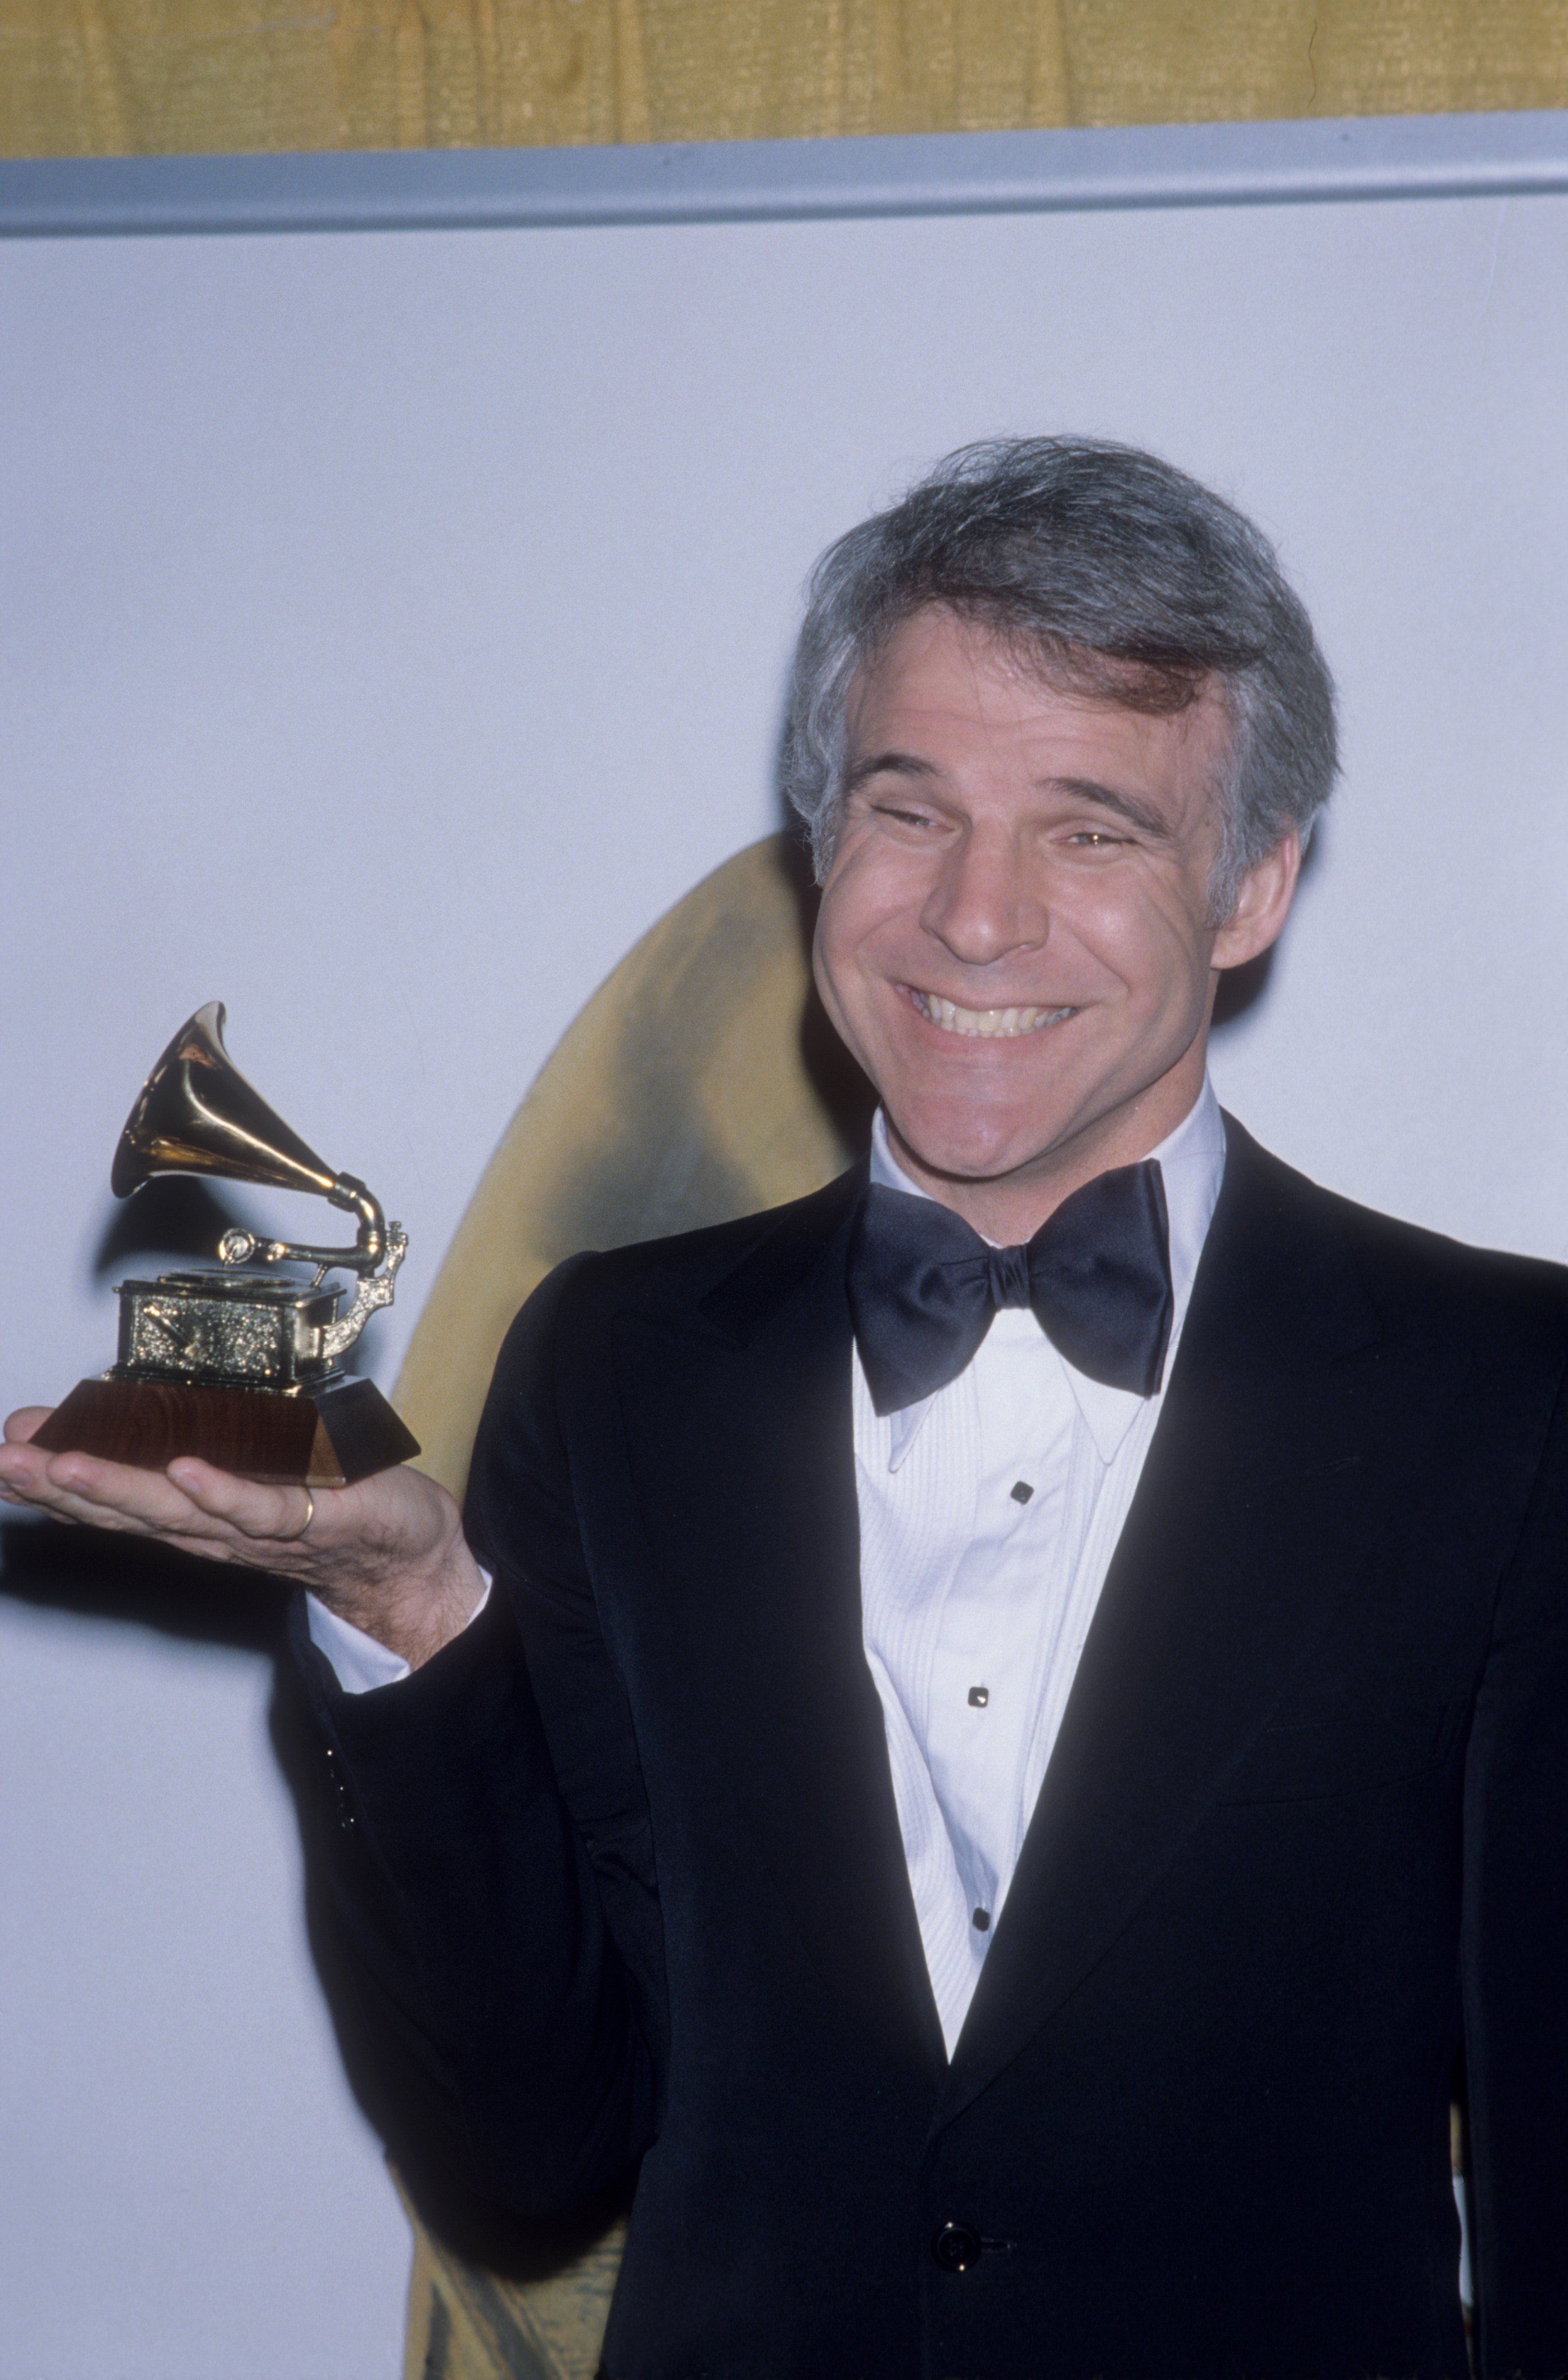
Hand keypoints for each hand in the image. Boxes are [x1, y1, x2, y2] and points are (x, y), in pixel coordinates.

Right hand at [0, 1405, 485, 1669]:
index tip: (5, 1450)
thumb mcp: (241, 1467)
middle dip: (57, 1483)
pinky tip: (187, 1471)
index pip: (108, 1495)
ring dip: (117, 1487)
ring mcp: (258, 1527)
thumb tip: (129, 1409)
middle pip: (124, 1506)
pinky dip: (223, 1492)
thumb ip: (187, 1448)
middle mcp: (212, 1526)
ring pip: (176, 1509)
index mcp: (191, 1509)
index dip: (51, 1475)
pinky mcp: (313, 1518)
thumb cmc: (324, 1504)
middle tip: (6, 1461)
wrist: (404, 1556)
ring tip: (64, 1465)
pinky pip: (262, 1507)